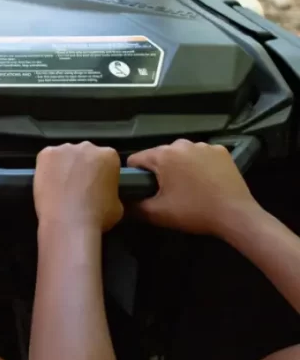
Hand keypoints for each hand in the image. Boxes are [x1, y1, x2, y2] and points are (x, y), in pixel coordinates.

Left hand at [34, 142, 123, 233]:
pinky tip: (48, 183)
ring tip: (61, 186)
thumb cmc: (97, 216)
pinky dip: (47, 168)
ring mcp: (64, 149)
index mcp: (109, 155)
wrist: (69, 222)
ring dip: (64, 166)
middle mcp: (87, 146)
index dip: (100, 172)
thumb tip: (105, 193)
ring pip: (65, 155)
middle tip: (78, 185)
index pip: (105, 159)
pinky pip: (47, 158)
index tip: (96, 183)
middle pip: (84, 154)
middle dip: (82, 166)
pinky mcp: (46, 154)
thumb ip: (111, 190)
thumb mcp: (118, 205)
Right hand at [126, 140, 257, 235]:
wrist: (236, 215)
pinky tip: (207, 181)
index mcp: (163, 155)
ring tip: (189, 188)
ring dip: (180, 167)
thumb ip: (134, 207)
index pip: (136, 159)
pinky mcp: (221, 151)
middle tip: (169, 193)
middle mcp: (181, 144)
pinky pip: (201, 155)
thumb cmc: (194, 212)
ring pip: (181, 154)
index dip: (135, 175)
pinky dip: (200, 165)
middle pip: (160, 155)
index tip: (144, 190)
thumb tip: (122, 203)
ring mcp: (204, 145)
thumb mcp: (157, 214)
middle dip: (160, 171)